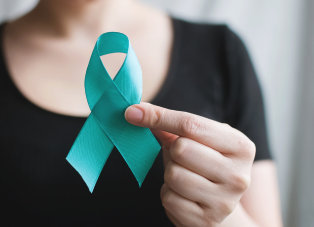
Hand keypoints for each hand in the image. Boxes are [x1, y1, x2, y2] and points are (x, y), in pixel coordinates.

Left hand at [125, 103, 255, 226]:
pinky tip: (183, 194)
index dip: (158, 116)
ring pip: (173, 175)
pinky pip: (168, 198)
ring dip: (170, 174)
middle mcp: (238, 175)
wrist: (221, 204)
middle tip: (183, 158)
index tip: (133, 112)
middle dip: (173, 151)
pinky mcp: (206, 221)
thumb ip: (171, 126)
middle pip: (181, 149)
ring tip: (184, 176)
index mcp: (240, 146)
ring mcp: (224, 202)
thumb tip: (138, 112)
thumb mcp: (199, 141)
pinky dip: (168, 193)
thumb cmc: (206, 164)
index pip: (191, 125)